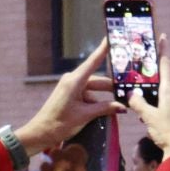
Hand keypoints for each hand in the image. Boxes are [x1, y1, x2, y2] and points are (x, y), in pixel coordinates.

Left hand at [13, 41, 120, 156]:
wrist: (41, 132)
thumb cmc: (60, 123)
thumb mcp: (85, 116)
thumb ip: (105, 109)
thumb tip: (123, 106)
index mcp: (74, 81)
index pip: (93, 62)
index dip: (103, 50)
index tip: (110, 38)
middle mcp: (73, 80)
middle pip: (98, 80)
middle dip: (112, 87)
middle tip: (129, 92)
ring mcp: (71, 87)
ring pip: (94, 90)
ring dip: (105, 98)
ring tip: (120, 106)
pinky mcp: (70, 95)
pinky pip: (88, 96)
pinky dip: (97, 103)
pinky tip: (106, 111)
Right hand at [125, 34, 169, 170]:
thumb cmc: (168, 131)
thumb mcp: (149, 116)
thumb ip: (138, 103)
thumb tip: (132, 95)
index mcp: (169, 90)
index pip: (165, 65)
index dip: (163, 50)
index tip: (163, 37)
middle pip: (164, 78)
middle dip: (153, 71)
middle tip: (142, 65)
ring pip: (163, 92)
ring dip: (152, 90)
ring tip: (140, 91)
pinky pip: (164, 104)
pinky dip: (155, 102)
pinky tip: (147, 112)